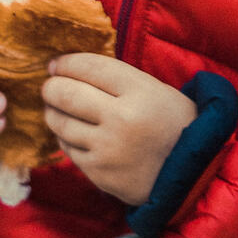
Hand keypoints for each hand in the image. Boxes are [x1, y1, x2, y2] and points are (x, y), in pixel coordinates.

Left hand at [42, 54, 196, 204]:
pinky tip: (68, 131)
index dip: (67, 63)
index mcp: (141, 92)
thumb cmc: (172, 126)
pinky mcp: (96, 171)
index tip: (55, 64)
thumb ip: (119, 81)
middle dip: (51, 87)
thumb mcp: (158, 92)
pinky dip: (64, 136)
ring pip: (60, 123)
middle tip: (48, 86)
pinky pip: (67, 148)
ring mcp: (106, 148)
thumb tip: (74, 70)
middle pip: (67, 95)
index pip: (91, 68)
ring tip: (53, 107)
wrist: (188, 174)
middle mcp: (121, 119)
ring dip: (52, 112)